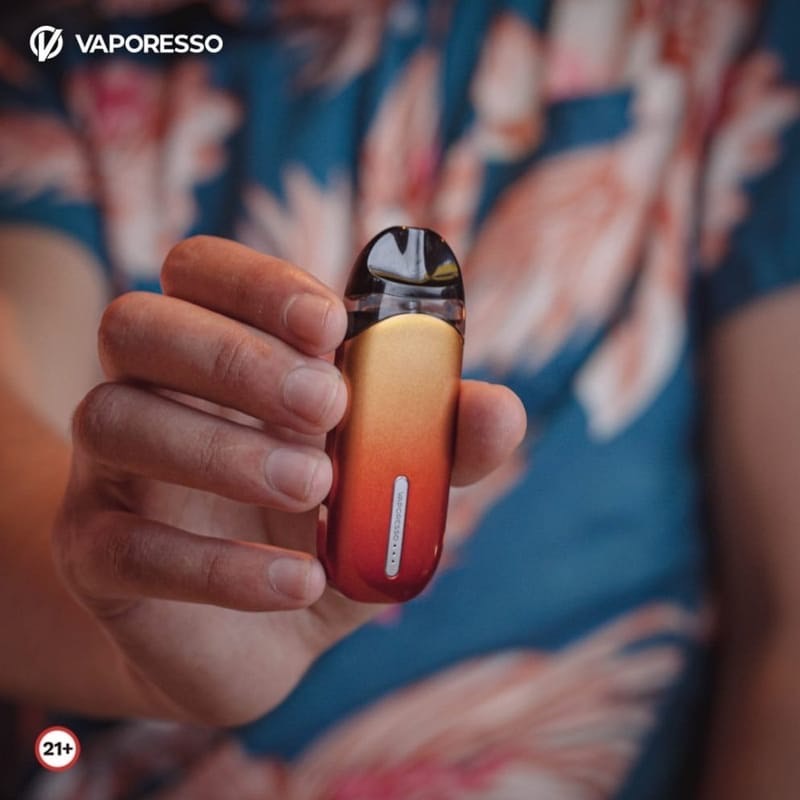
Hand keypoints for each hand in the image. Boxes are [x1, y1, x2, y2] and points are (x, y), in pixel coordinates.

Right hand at [52, 236, 525, 725]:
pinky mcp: (95, 558)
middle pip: (137, 326)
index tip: (332, 323)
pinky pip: (127, 546)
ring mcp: (108, 474)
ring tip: (317, 490)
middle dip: (234, 356)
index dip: (258, 282)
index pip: (200, 272)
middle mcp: (148, 394)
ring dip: (226, 452)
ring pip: (115, 421)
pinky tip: (301, 581)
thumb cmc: (322, 530)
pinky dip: (222, 566)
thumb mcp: (385, 483)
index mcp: (217, 355)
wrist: (261, 634)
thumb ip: (436, 443)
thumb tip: (499, 411)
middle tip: (326, 406)